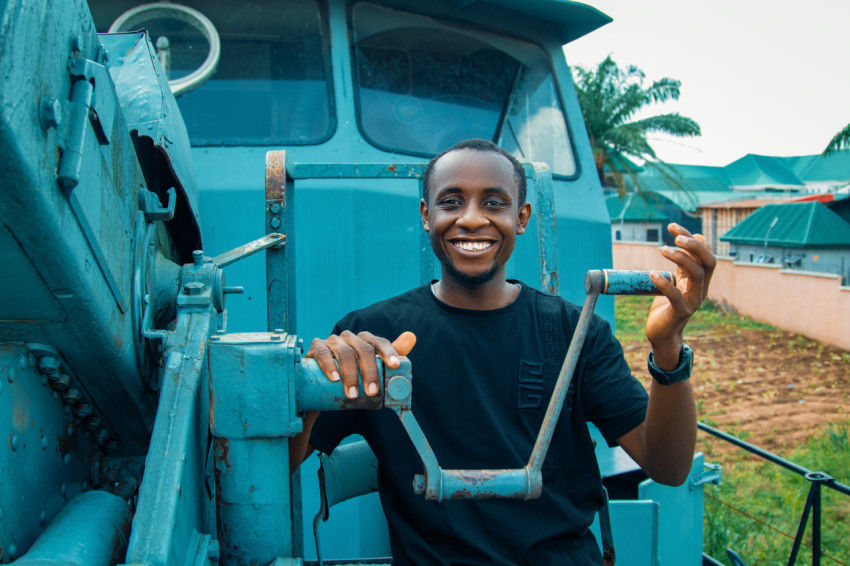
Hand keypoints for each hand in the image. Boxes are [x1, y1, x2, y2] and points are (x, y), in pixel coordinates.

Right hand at [305, 331, 416, 398]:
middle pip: (364, 349)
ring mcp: (333, 341)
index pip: (380, 343)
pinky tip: (334, 378)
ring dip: (350, 374)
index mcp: (366, 342)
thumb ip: (391, 359)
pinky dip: (329, 364)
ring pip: (345, 352)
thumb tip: (412, 336)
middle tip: (371, 392)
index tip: (395, 366)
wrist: (321, 387)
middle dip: (370, 371)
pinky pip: (323, 352)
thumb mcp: (371, 373)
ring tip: (352, 394)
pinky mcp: (316, 348)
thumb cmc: (352, 377)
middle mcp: (351, 338)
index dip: (389, 352)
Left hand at [646, 223, 715, 368]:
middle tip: (676, 235)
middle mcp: (701, 289)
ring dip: (681, 259)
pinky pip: (676, 296)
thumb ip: (683, 264)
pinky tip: (652, 273)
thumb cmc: (667, 306)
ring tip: (662, 249)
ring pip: (696, 275)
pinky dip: (664, 283)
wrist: (663, 334)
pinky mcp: (680, 312)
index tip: (672, 226)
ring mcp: (693, 301)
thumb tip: (691, 238)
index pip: (704, 253)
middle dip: (695, 246)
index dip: (692, 238)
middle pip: (709, 262)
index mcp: (700, 280)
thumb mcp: (677, 281)